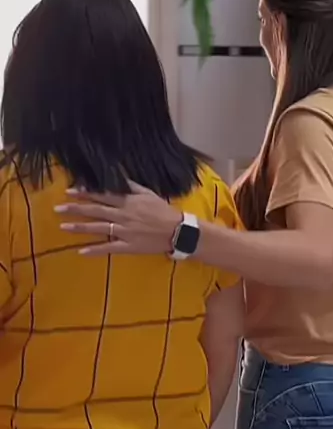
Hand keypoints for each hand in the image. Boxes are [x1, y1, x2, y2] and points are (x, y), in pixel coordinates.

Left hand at [55, 181, 181, 255]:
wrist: (177, 231)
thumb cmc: (163, 211)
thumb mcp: (148, 194)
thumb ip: (131, 186)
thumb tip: (117, 176)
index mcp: (127, 202)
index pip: (102, 195)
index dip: (85, 193)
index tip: (70, 191)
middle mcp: (122, 215)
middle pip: (95, 211)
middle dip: (75, 209)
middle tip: (58, 208)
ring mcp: (124, 231)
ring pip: (98, 228)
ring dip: (79, 228)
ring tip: (63, 227)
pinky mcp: (128, 246)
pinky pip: (108, 248)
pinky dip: (95, 250)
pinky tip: (81, 252)